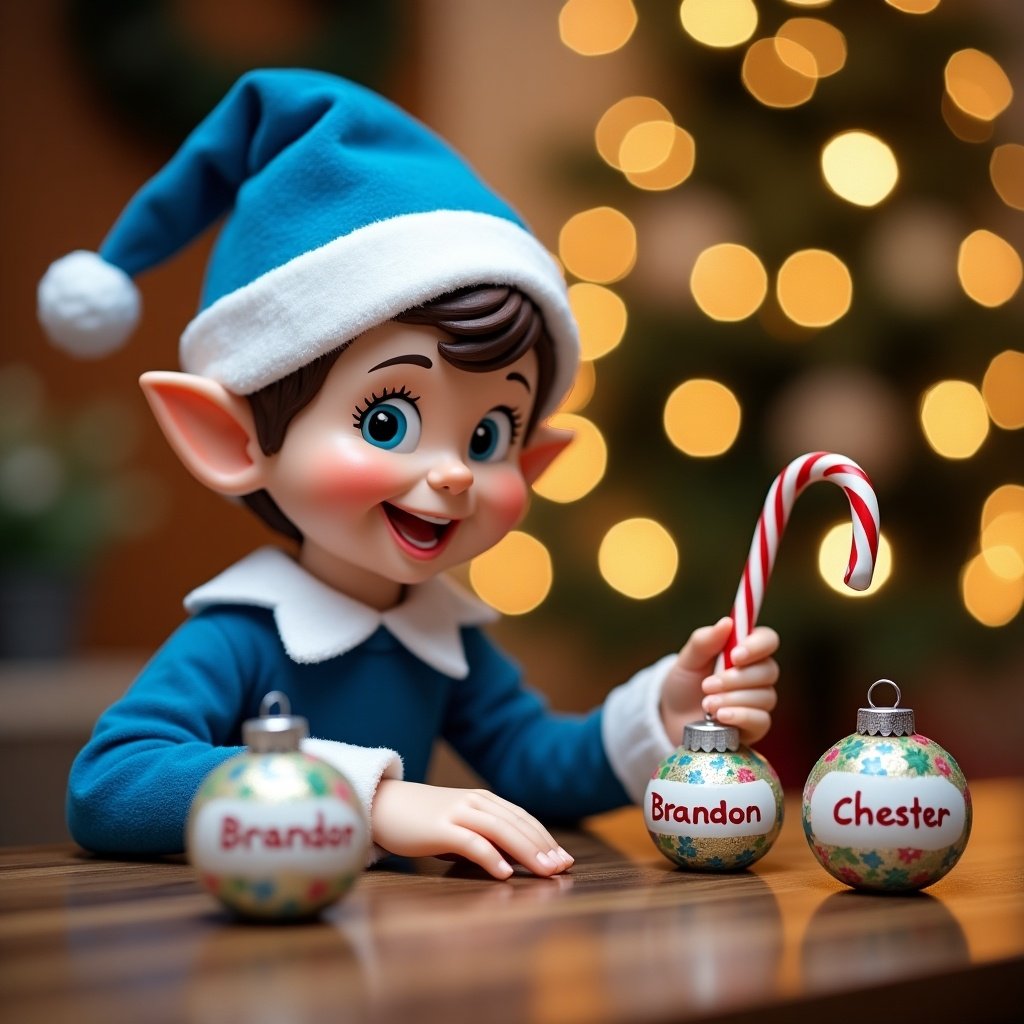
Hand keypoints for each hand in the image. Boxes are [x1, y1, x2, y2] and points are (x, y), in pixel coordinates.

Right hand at [371, 780, 573, 879]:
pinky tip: (504, 873)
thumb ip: (484, 836)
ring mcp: (457, 812)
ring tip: (545, 871)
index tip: (564, 859)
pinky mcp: (439, 828)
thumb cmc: (424, 820)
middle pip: (517, 824)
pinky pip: (470, 842)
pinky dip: (490, 856)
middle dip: (543, 846)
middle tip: (563, 868)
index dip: (545, 837)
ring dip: (527, 851)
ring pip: (501, 830)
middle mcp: (475, 802)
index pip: (522, 818)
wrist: (383, 805)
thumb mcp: (459, 824)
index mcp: (483, 800)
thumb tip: (513, 860)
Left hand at [659, 616, 778, 746]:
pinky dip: (741, 716)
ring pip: (765, 696)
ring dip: (733, 699)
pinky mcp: (755, 725)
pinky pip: (761, 720)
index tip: (735, 655)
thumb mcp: (688, 659)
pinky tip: (721, 717)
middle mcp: (757, 674)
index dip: (757, 646)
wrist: (672, 716)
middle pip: (769, 671)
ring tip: (706, 704)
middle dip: (736, 678)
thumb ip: (705, 641)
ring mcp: (758, 701)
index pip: (768, 640)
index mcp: (745, 651)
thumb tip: (726, 622)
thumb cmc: (684, 683)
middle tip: (707, 685)